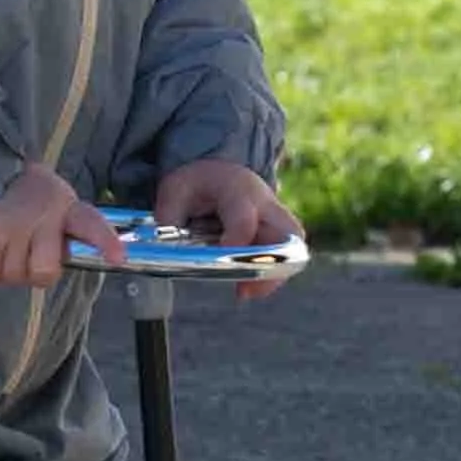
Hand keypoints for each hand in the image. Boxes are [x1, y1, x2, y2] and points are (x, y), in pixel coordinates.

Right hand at [0, 162, 126, 286]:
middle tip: (33, 258)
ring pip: (13, 274)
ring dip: (12, 270)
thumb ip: (75, 235)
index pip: (90, 225)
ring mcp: (7, 223)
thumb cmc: (35, 204)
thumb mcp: (64, 208)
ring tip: (11, 248)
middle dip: (39, 273)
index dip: (104, 241)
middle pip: (44, 270)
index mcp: (67, 207)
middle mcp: (39, 213)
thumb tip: (99, 262)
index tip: (118, 257)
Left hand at [154, 158, 300, 303]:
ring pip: (294, 247)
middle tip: (247, 289)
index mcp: (237, 189)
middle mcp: (265, 202)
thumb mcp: (175, 189)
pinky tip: (250, 285)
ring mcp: (276, 217)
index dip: (236, 243)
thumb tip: (165, 245)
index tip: (222, 261)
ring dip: (277, 272)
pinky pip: (288, 253)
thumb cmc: (197, 182)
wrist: (216, 170)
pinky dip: (274, 271)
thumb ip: (169, 216)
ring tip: (248, 290)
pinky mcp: (278, 231)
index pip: (244, 220)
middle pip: (287, 235)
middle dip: (273, 266)